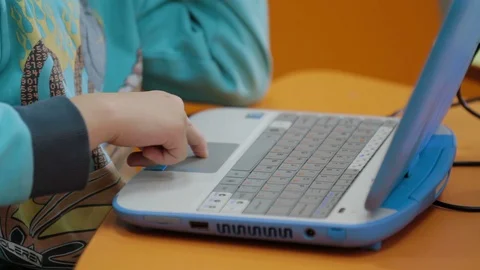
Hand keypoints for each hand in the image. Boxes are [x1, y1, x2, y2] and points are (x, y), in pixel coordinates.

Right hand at [71, 91, 207, 165]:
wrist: (106, 114)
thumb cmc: (113, 118)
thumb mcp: (138, 122)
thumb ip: (152, 131)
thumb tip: (154, 148)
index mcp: (164, 100)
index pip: (180, 119)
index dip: (187, 134)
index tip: (196, 144)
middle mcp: (175, 105)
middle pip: (190, 132)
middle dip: (197, 145)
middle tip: (203, 154)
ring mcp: (178, 117)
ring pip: (178, 148)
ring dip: (157, 156)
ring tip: (136, 154)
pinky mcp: (178, 130)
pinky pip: (175, 156)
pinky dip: (159, 159)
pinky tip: (143, 149)